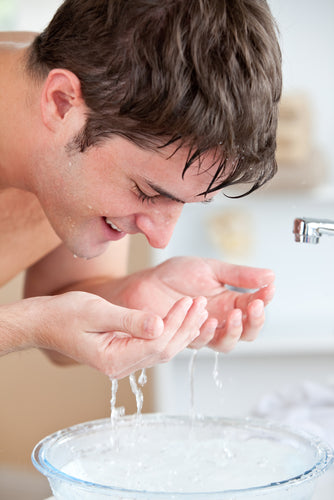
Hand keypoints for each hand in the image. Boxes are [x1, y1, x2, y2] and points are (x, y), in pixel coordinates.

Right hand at [6, 291, 207, 377]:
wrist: (45, 322)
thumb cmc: (65, 314)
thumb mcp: (97, 312)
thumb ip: (129, 320)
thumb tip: (160, 326)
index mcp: (113, 359)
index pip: (157, 343)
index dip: (177, 323)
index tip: (190, 301)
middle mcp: (120, 366)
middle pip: (164, 350)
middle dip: (186, 327)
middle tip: (203, 304)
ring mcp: (122, 362)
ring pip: (161, 349)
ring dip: (182, 330)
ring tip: (199, 310)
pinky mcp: (123, 354)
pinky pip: (152, 346)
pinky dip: (170, 332)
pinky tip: (181, 320)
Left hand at [107, 257, 274, 351]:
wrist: (145, 282)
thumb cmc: (176, 275)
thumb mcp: (211, 268)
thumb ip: (239, 275)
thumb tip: (271, 276)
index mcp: (230, 301)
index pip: (255, 307)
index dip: (265, 300)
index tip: (269, 289)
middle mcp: (220, 319)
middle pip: (247, 332)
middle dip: (255, 321)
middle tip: (254, 306)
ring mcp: (203, 331)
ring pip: (227, 343)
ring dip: (233, 331)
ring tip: (233, 314)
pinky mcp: (185, 338)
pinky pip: (200, 342)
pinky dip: (207, 333)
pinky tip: (208, 320)